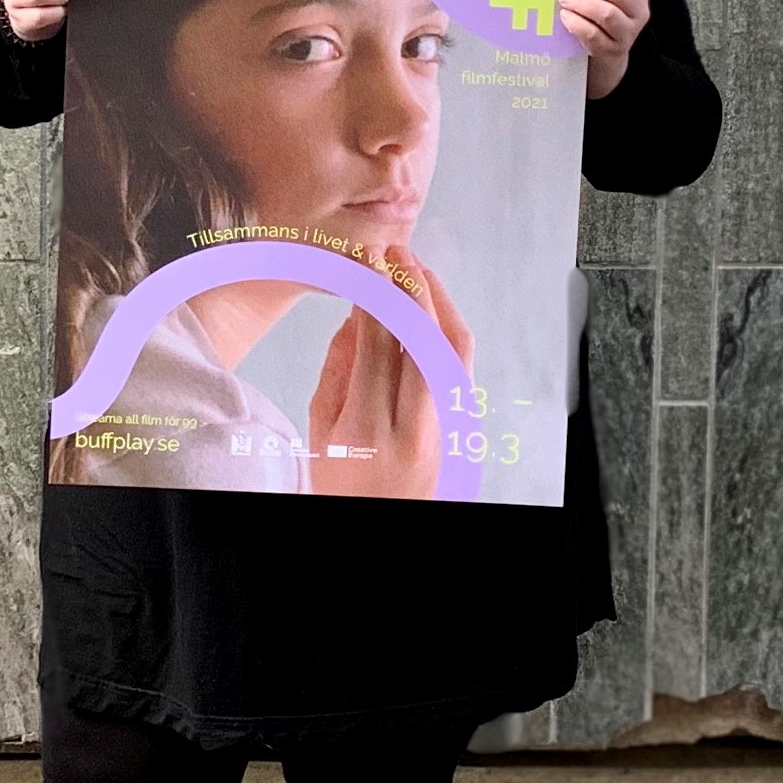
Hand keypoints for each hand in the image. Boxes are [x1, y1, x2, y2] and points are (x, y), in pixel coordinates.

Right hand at [307, 257, 471, 499]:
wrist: (385, 528)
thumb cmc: (344, 489)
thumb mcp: (320, 434)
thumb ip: (336, 373)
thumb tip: (356, 319)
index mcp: (366, 431)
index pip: (377, 344)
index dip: (375, 294)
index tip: (368, 262)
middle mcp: (413, 429)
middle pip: (421, 339)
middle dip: (410, 286)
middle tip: (394, 253)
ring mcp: (445, 430)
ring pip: (453, 349)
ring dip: (437, 301)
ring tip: (416, 269)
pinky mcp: (462, 429)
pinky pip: (461, 367)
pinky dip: (448, 329)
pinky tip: (432, 309)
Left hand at [558, 0, 648, 98]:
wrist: (608, 50)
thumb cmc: (602, 13)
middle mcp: (639, 9)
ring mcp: (629, 32)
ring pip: (607, 13)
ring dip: (580, 3)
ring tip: (564, 0)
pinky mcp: (614, 50)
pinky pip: (594, 34)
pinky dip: (576, 23)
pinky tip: (565, 16)